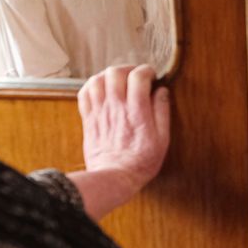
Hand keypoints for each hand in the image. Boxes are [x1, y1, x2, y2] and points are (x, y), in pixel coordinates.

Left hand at [78, 65, 170, 196]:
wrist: (114, 178)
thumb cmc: (141, 162)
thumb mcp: (163, 139)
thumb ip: (162, 112)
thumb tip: (162, 91)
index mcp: (137, 112)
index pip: (138, 76)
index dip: (147, 71)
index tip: (152, 77)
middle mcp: (116, 108)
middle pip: (115, 73)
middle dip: (128, 69)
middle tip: (135, 77)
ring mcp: (100, 113)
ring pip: (97, 79)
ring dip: (109, 76)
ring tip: (119, 81)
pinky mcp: (89, 119)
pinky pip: (84, 93)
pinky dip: (92, 85)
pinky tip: (102, 90)